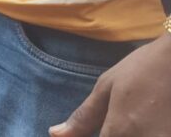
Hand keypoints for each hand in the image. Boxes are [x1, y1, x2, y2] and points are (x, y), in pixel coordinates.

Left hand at [50, 34, 170, 136]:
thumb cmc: (143, 68)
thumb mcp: (107, 87)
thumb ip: (83, 116)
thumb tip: (55, 134)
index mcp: (120, 130)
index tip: (98, 127)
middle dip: (111, 134)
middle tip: (113, 118)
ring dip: (125, 133)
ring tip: (127, 118)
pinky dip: (142, 133)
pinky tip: (141, 123)